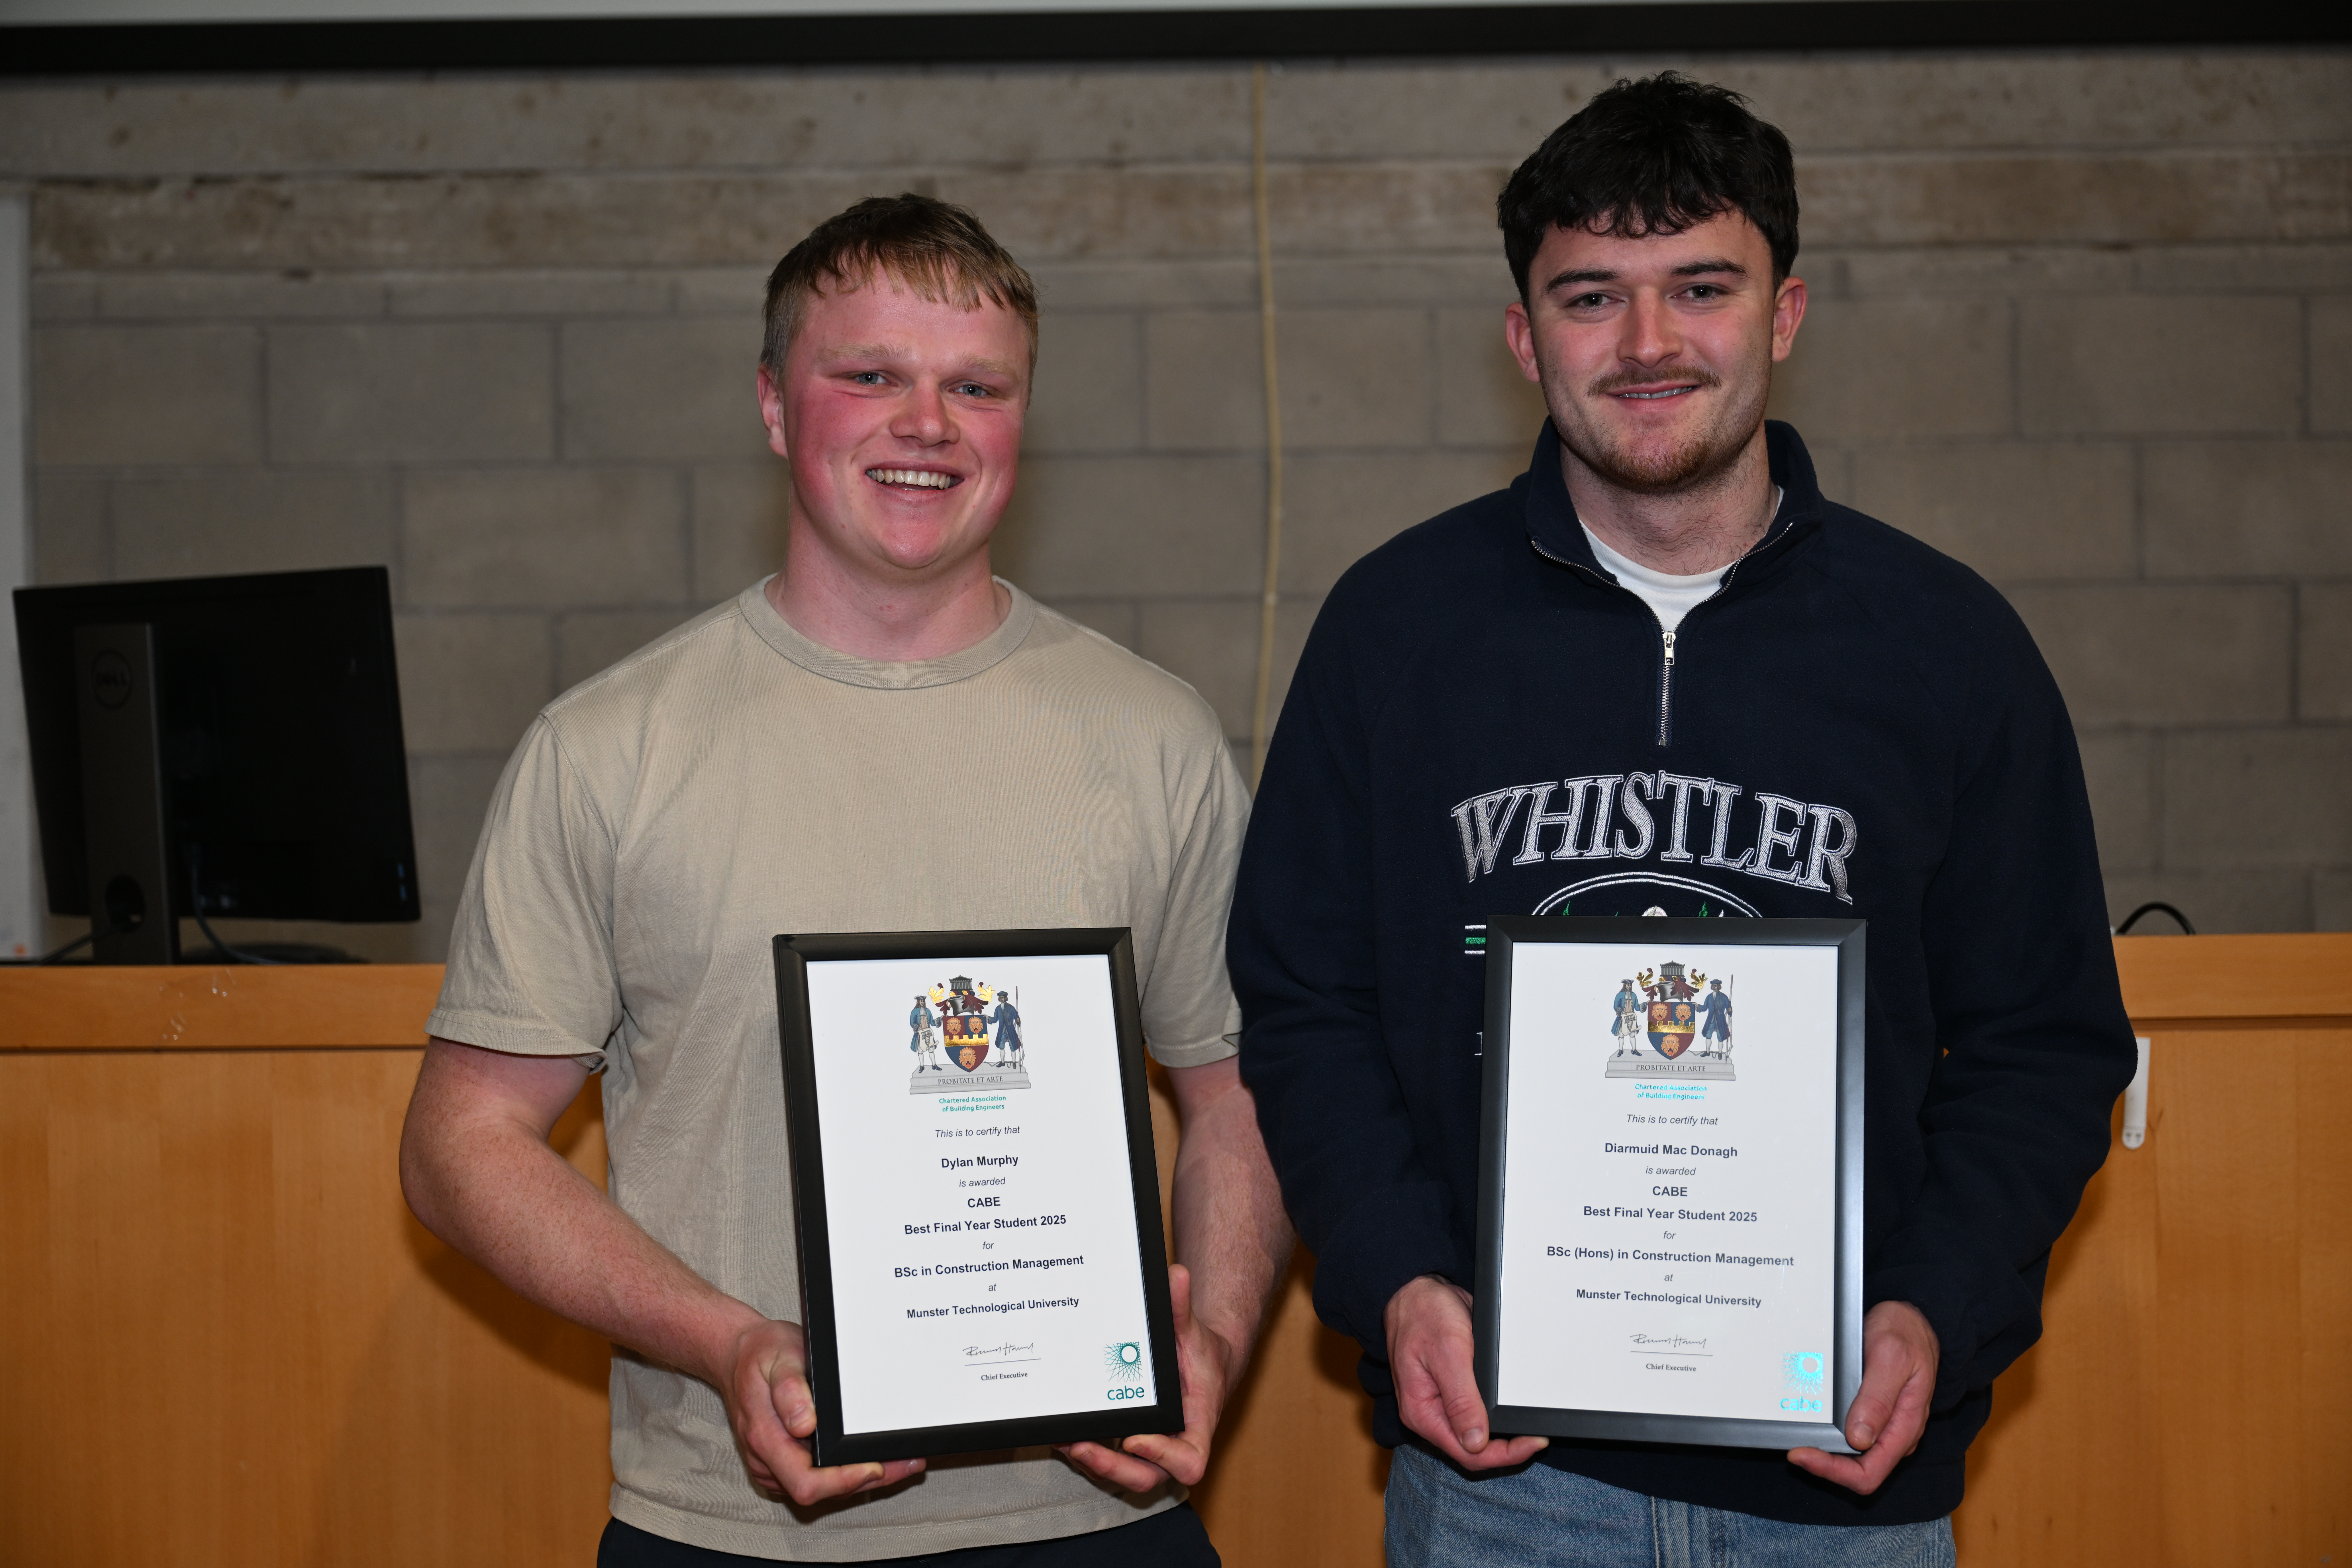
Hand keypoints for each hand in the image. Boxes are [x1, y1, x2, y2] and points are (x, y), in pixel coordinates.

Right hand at [720, 1317, 925, 1505]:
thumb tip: (804, 1424)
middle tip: (907, 1462)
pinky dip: (846, 1472)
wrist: (738, 1355)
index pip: (805, 1483)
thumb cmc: (762, 1355)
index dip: (843, 1481)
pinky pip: (817, 1478)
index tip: (874, 1467)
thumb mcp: (777, 1358)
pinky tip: (871, 1457)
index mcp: (765, 1437)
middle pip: (820, 1491)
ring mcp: (774, 1465)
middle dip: (865, 1481)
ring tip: (900, 1461)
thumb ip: (789, 1390)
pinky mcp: (783, 1462)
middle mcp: (767, 1459)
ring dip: (860, 1479)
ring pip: (821, 1488)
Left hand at [1059, 1264, 1230, 1490]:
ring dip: (1092, 1462)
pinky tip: (1063, 1433)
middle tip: (1080, 1445)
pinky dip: (1087, 1451)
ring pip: (1122, 1473)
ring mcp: (1150, 1449)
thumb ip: (1181, 1309)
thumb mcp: (1191, 1332)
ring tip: (1062, 1439)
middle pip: (1146, 1477)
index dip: (1164, 1458)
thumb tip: (1175, 1276)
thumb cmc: (1199, 1354)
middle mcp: (1172, 1444)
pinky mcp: (1131, 1444)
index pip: (1189, 1461)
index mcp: (1195, 1425)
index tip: (1135, 1439)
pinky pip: (1109, 1458)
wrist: (1199, 1365)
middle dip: (1111, 1466)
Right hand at [1385, 1275, 1546, 1470]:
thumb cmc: (1424, 1315)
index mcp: (1422, 1412)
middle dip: (1508, 1448)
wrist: (1415, 1289)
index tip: (1533, 1442)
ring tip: (1530, 1426)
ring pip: (1476, 1435)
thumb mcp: (1447, 1354)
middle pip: (1474, 1450)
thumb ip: (1460, 1400)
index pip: (1467, 1453)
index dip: (1504, 1454)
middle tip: (1538, 1435)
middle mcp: (1430, 1413)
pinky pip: (1475, 1414)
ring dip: (1503, 1435)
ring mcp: (1440, 1403)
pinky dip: (1495, 1416)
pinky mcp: (1451, 1390)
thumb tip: (1475, 1441)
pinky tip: (1511, 1410)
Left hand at [1788, 1300, 1938, 1494]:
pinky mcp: (1872, 1414)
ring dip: (1823, 1450)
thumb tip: (1859, 1438)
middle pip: (1856, 1470)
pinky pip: (1849, 1436)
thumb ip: (1878, 1398)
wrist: (1912, 1320)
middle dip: (1823, 1463)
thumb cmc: (1905, 1334)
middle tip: (1793, 1445)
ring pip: (1850, 1456)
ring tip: (1797, 1434)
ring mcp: (1883, 1426)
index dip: (1834, 1472)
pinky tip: (1812, 1420)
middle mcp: (1894, 1434)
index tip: (1803, 1454)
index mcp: (1905, 1427)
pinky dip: (1828, 1434)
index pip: (1869, 1472)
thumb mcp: (1892, 1358)